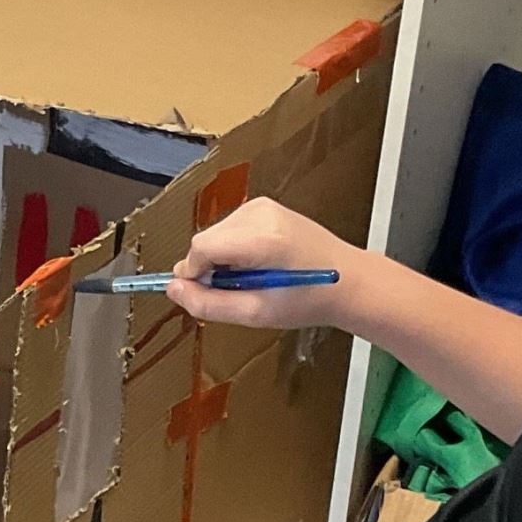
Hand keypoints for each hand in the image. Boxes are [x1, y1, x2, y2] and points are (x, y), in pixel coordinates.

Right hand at [165, 198, 356, 329]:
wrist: (348, 280)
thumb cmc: (309, 299)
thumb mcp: (256, 313)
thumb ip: (208, 303)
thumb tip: (174, 288)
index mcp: (263, 240)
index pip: (201, 248)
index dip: (194, 274)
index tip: (202, 293)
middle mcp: (261, 215)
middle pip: (205, 240)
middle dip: (209, 267)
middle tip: (237, 290)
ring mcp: (263, 207)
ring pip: (214, 234)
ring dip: (222, 259)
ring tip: (252, 277)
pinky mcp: (265, 207)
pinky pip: (229, 229)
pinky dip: (233, 249)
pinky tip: (257, 263)